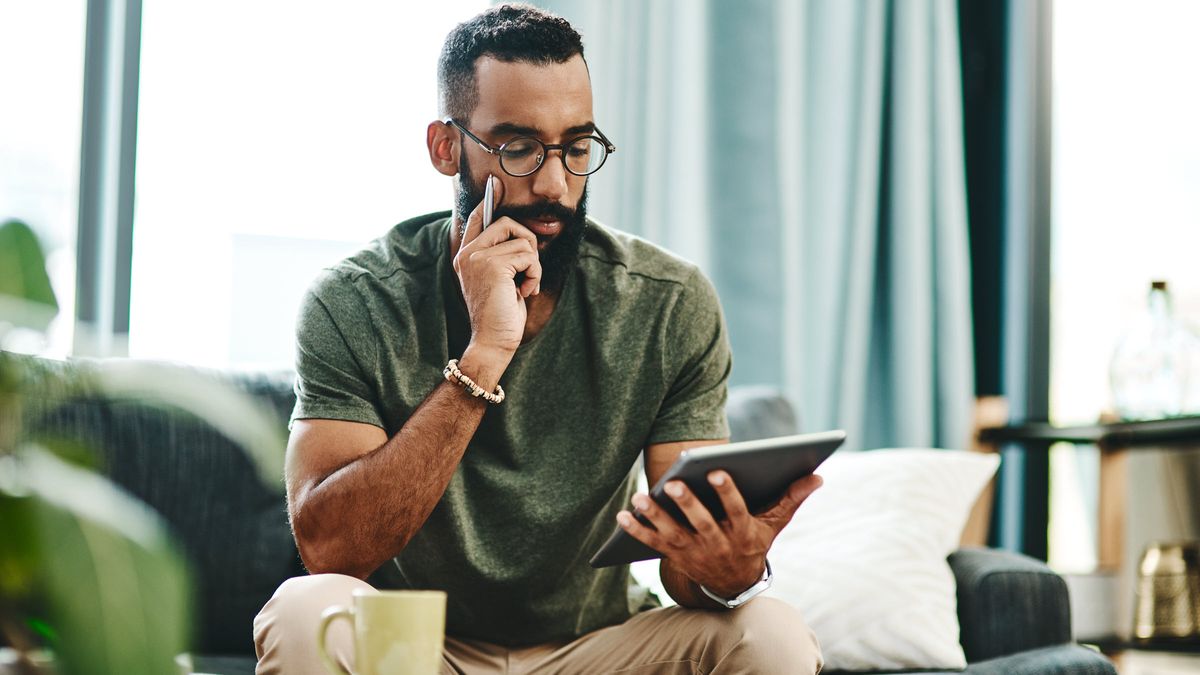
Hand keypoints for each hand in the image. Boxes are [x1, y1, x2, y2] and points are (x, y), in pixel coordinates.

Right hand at [453, 176, 542, 356]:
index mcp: (466, 255)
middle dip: (527, 245)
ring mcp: (477, 257)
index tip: (496, 184)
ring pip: (522, 240)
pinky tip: (524, 292)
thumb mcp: (502, 280)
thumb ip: (504, 256)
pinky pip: (528, 255)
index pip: (477, 217)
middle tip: (527, 271)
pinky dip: (535, 274)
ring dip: (533, 266)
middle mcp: (468, 253)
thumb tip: (523, 234)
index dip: (489, 200)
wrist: (492, 342)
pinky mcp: (492, 265)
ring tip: (523, 285)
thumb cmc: (501, 315)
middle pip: (507, 223)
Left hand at [617, 471, 821, 597]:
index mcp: (742, 533)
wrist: (734, 586)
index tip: (716, 470)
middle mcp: (717, 545)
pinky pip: (653, 543)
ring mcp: (694, 552)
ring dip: (656, 517)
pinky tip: (622, 515)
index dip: (727, 492)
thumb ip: (791, 498)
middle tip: (674, 484)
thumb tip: (818, 475)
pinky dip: (637, 531)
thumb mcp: (774, 525)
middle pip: (701, 524)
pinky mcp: (674, 556)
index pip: (736, 511)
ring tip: (642, 496)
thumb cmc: (753, 543)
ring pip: (673, 534)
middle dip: (688, 504)